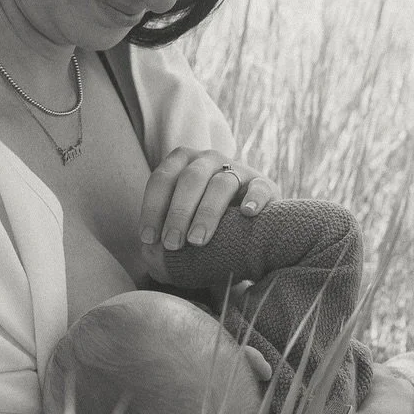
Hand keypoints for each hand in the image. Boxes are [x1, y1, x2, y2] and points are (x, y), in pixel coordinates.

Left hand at [138, 148, 278, 251]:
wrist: (245, 227)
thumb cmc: (202, 226)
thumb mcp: (180, 225)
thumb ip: (163, 236)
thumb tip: (150, 252)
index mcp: (182, 163)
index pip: (162, 179)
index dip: (152, 208)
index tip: (149, 239)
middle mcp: (209, 160)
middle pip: (190, 179)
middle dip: (178, 212)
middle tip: (172, 244)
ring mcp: (238, 170)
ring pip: (221, 183)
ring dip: (207, 212)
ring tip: (197, 240)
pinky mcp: (265, 185)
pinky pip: (259, 188)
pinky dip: (253, 199)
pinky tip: (246, 214)